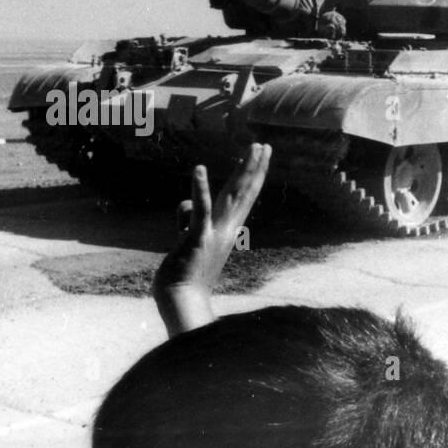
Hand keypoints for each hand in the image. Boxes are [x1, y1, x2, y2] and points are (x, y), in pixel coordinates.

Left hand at [153, 143, 271, 335]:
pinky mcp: (197, 238)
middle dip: (255, 167)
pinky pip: (200, 210)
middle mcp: (226, 230)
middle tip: (265, 145)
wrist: (182, 302)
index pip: (243, 198)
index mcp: (226, 231)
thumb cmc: (183, 276)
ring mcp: (214, 234)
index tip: (261, 156)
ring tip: (251, 149)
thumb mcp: (188, 240)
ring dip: (243, 171)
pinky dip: (199, 188)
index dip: (253, 176)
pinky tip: (198, 168)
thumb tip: (186, 203)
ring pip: (232, 196)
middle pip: (243, 192)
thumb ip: (189, 219)